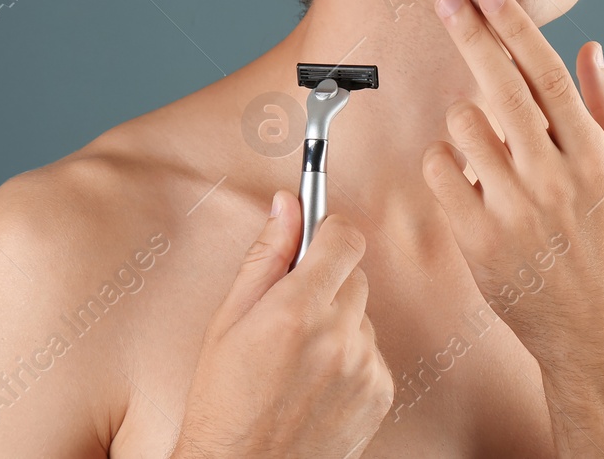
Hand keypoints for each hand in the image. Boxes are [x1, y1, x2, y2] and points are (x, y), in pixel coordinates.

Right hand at [169, 191, 394, 458]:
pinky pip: (372, 352)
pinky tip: (317, 384)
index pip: (344, 238)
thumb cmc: (223, 401)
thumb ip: (266, 255)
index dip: (329, 232)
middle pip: (354, 275)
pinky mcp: (380, 393)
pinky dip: (351, 359)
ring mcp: (364, 366)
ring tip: (298, 360)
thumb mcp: (228, 321)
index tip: (316, 239)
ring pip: (362, 316)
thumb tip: (288, 203)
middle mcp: (338, 335)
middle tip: (290, 314)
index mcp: (296, 310)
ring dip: (338, 324)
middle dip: (326, 282)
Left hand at [420, 0, 603, 373]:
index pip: (549, 76)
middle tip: (448, 1)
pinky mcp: (477, 237)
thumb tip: (592, 51)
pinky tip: (463, 172)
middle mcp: (554, 177)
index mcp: (593, 157)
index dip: (517, 29)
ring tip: (482, 139)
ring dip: (464, 117)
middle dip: (472, 34)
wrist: (593, 330)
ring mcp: (514, 208)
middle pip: (503, 85)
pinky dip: (443, 161)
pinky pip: (439, 171)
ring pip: (464, 125)